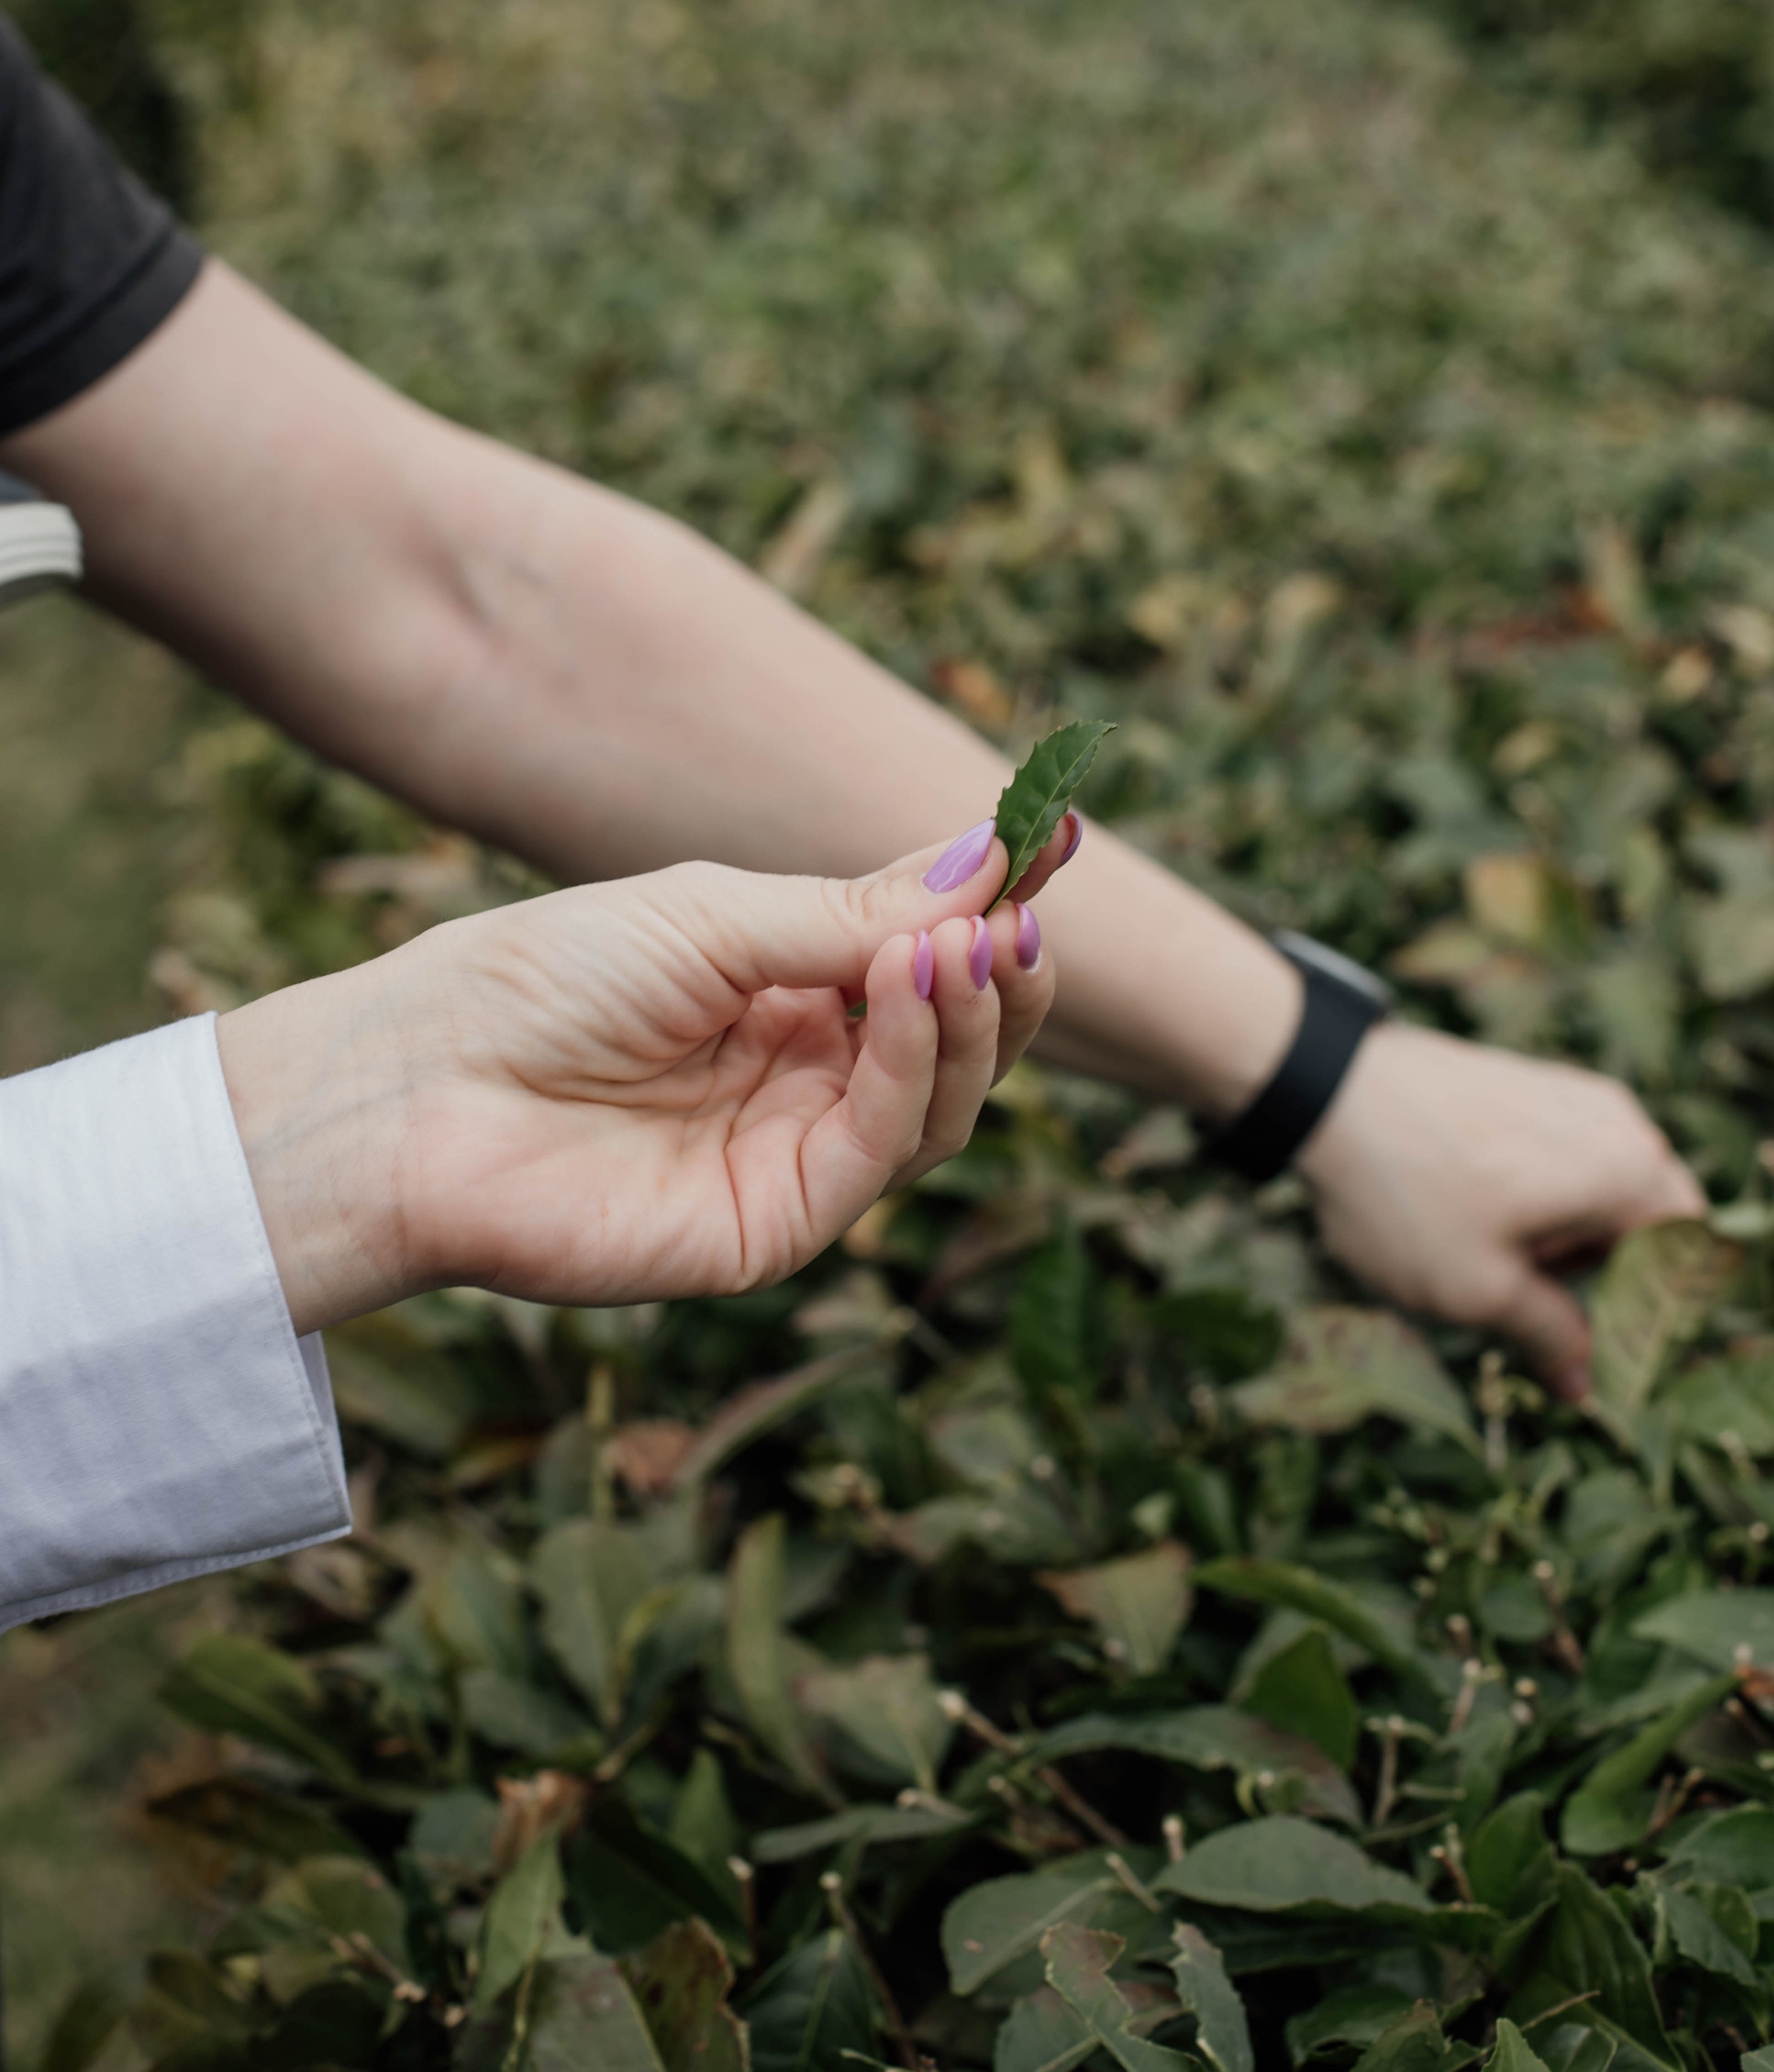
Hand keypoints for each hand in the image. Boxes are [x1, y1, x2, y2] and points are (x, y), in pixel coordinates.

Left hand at [218, 819, 1059, 1333]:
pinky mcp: (773, 1228)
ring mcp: (790, 1156)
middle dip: (999, 975)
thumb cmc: (539, 983)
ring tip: (961, 950)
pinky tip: (907, 991)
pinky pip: (879, 1151)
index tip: (1056, 843)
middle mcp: (800, 1078)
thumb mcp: (711, 917)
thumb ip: (851, 911)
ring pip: (937, 1103)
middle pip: (951, 1039)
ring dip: (966, 1019)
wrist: (418, 1089)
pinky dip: (910, 1067)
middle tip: (1022, 918)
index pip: (920, 955)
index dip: (992, 909)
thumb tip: (992, 860)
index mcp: (781, 993)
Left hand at [1298, 1024, 1705, 1400]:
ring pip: (1605, 1188)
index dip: (1657, 1308)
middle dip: (1607, 1272)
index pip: (1692, 1253)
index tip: (1605, 1346)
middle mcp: (1620, 1122)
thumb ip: (1549, 1337)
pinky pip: (1565, 1155)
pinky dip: (1540, 1195)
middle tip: (1534, 1300)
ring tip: (1491, 1252)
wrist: (1324, 1087)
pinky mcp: (1529, 1082)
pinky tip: (1472, 1210)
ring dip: (1567, 1235)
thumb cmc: (1408, 1193)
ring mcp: (1574, 1094)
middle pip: (1652, 1220)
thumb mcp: (1479, 1290)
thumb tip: (1587, 1386)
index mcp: (1629, 1170)